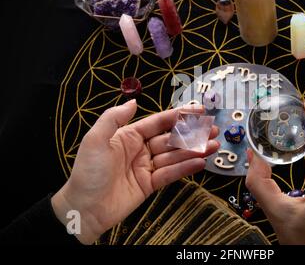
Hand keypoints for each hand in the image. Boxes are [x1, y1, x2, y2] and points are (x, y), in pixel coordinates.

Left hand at [51, 100, 219, 243]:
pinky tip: (201, 162)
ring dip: (194, 150)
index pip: (158, 122)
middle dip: (192, 134)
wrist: (84, 209)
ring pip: (174, 156)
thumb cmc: (87, 172)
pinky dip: (186, 168)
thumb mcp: (95, 140)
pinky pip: (171, 174)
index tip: (197, 111)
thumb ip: (113, 118)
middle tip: (213, 129)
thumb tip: (133, 100)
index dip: (178, 116)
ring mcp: (146, 167)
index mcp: (128, 136)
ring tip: (214, 145)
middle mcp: (140, 149)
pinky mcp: (150, 185)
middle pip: (171, 139)